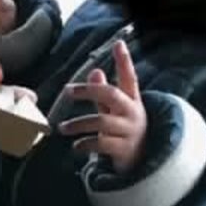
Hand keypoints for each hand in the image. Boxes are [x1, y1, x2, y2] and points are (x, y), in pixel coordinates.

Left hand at [59, 39, 146, 174]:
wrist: (143, 161)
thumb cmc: (125, 130)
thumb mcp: (117, 110)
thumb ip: (104, 93)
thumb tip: (95, 70)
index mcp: (132, 100)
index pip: (130, 77)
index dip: (125, 61)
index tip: (118, 43)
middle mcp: (132, 113)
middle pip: (111, 95)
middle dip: (89, 90)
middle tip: (68, 90)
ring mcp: (129, 132)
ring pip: (101, 122)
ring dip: (78, 124)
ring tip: (62, 127)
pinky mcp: (123, 150)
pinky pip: (101, 144)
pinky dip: (85, 144)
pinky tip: (75, 147)